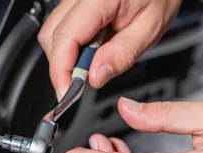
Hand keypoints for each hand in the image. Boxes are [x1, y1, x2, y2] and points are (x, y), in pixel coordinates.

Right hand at [38, 0, 181, 99]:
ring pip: (52, 32)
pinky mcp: (73, 3)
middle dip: (63, 65)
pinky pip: (60, 26)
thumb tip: (95, 77)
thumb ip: (122, 54)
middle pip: (52, 36)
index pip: (66, 37)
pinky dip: (70, 45)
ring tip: (95, 58)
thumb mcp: (150, 29)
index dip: (61, 70)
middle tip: (86, 79)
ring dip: (66, 55)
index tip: (67, 92)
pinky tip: (91, 46)